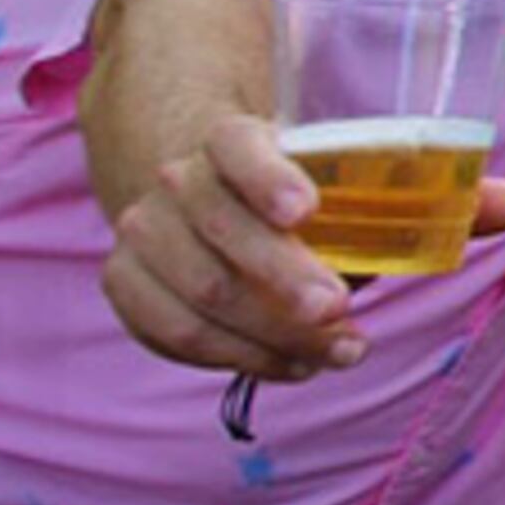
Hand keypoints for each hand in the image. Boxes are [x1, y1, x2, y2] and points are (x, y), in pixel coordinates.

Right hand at [99, 114, 364, 378]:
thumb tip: (377, 268)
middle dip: (285, 277)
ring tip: (338, 350)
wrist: (202, 207)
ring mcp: (145, 230)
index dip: (269, 180)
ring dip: (277, 332)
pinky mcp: (126, 282)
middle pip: (224, 229)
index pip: (240, 147)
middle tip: (337, 308)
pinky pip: (180, 333)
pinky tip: (294, 363)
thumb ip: (349, 224)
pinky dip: (244, 356)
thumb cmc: (283, 205)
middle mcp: (180, 180)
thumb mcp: (323, 192)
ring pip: (205, 291)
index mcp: (232, 141)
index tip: (305, 211)